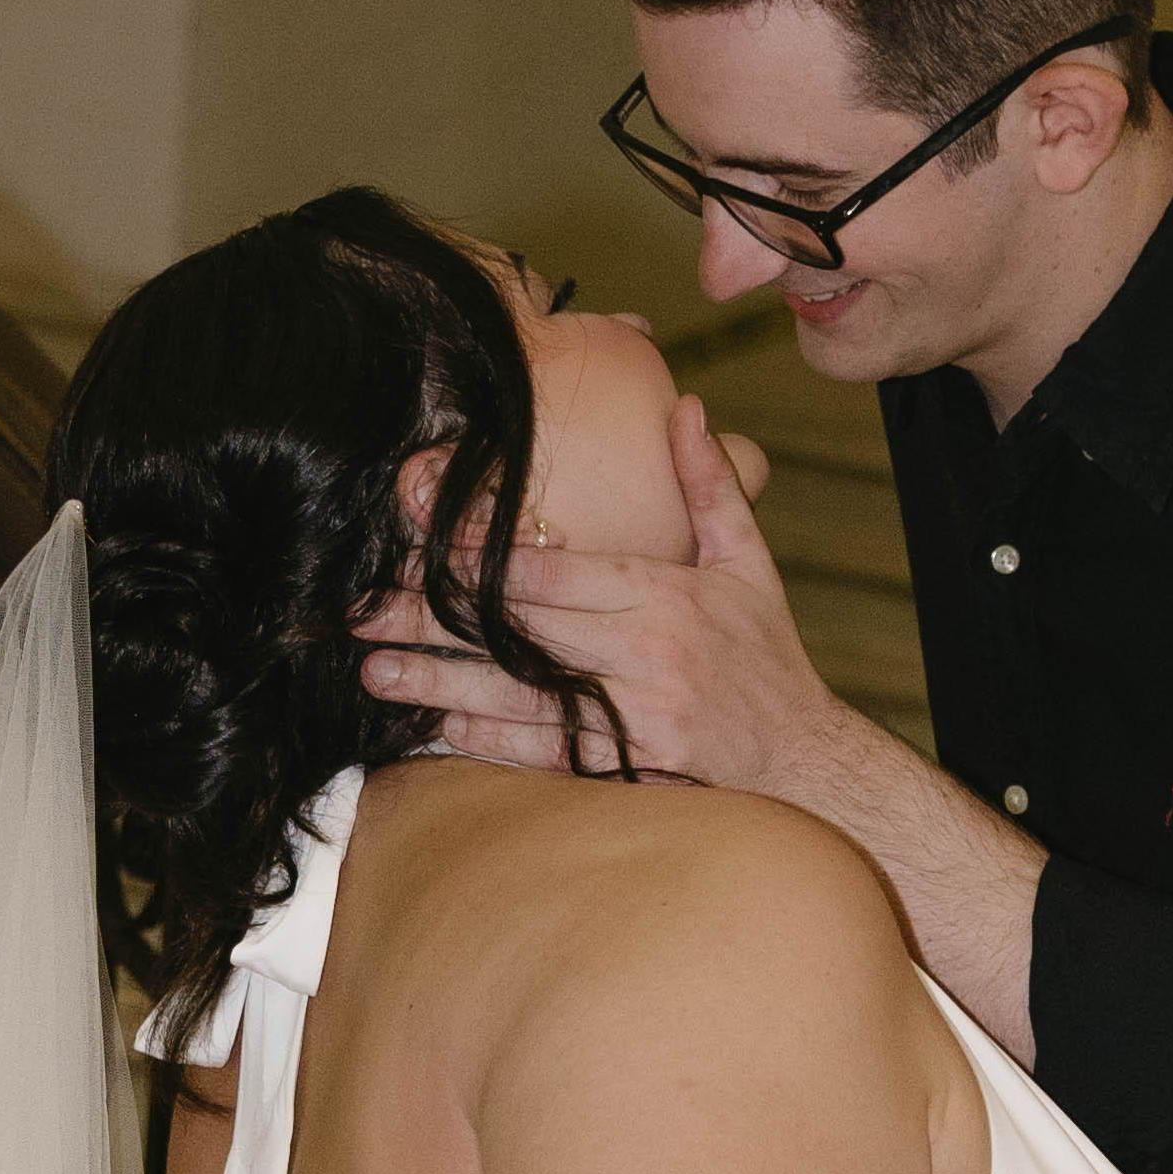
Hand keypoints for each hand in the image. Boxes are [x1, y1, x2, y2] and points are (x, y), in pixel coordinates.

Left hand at [358, 396, 869, 797]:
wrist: (806, 760)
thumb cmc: (769, 659)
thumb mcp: (750, 563)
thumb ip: (711, 485)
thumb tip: (684, 406)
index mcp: (663, 598)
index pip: (553, 569)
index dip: (481, 556)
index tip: (420, 540)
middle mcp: (642, 656)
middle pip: (519, 630)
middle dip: (435, 617)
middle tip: (366, 608)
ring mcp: (631, 717)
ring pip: (518, 696)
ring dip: (441, 685)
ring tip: (377, 673)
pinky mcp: (626, 767)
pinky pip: (544, 754)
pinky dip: (488, 742)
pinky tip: (435, 728)